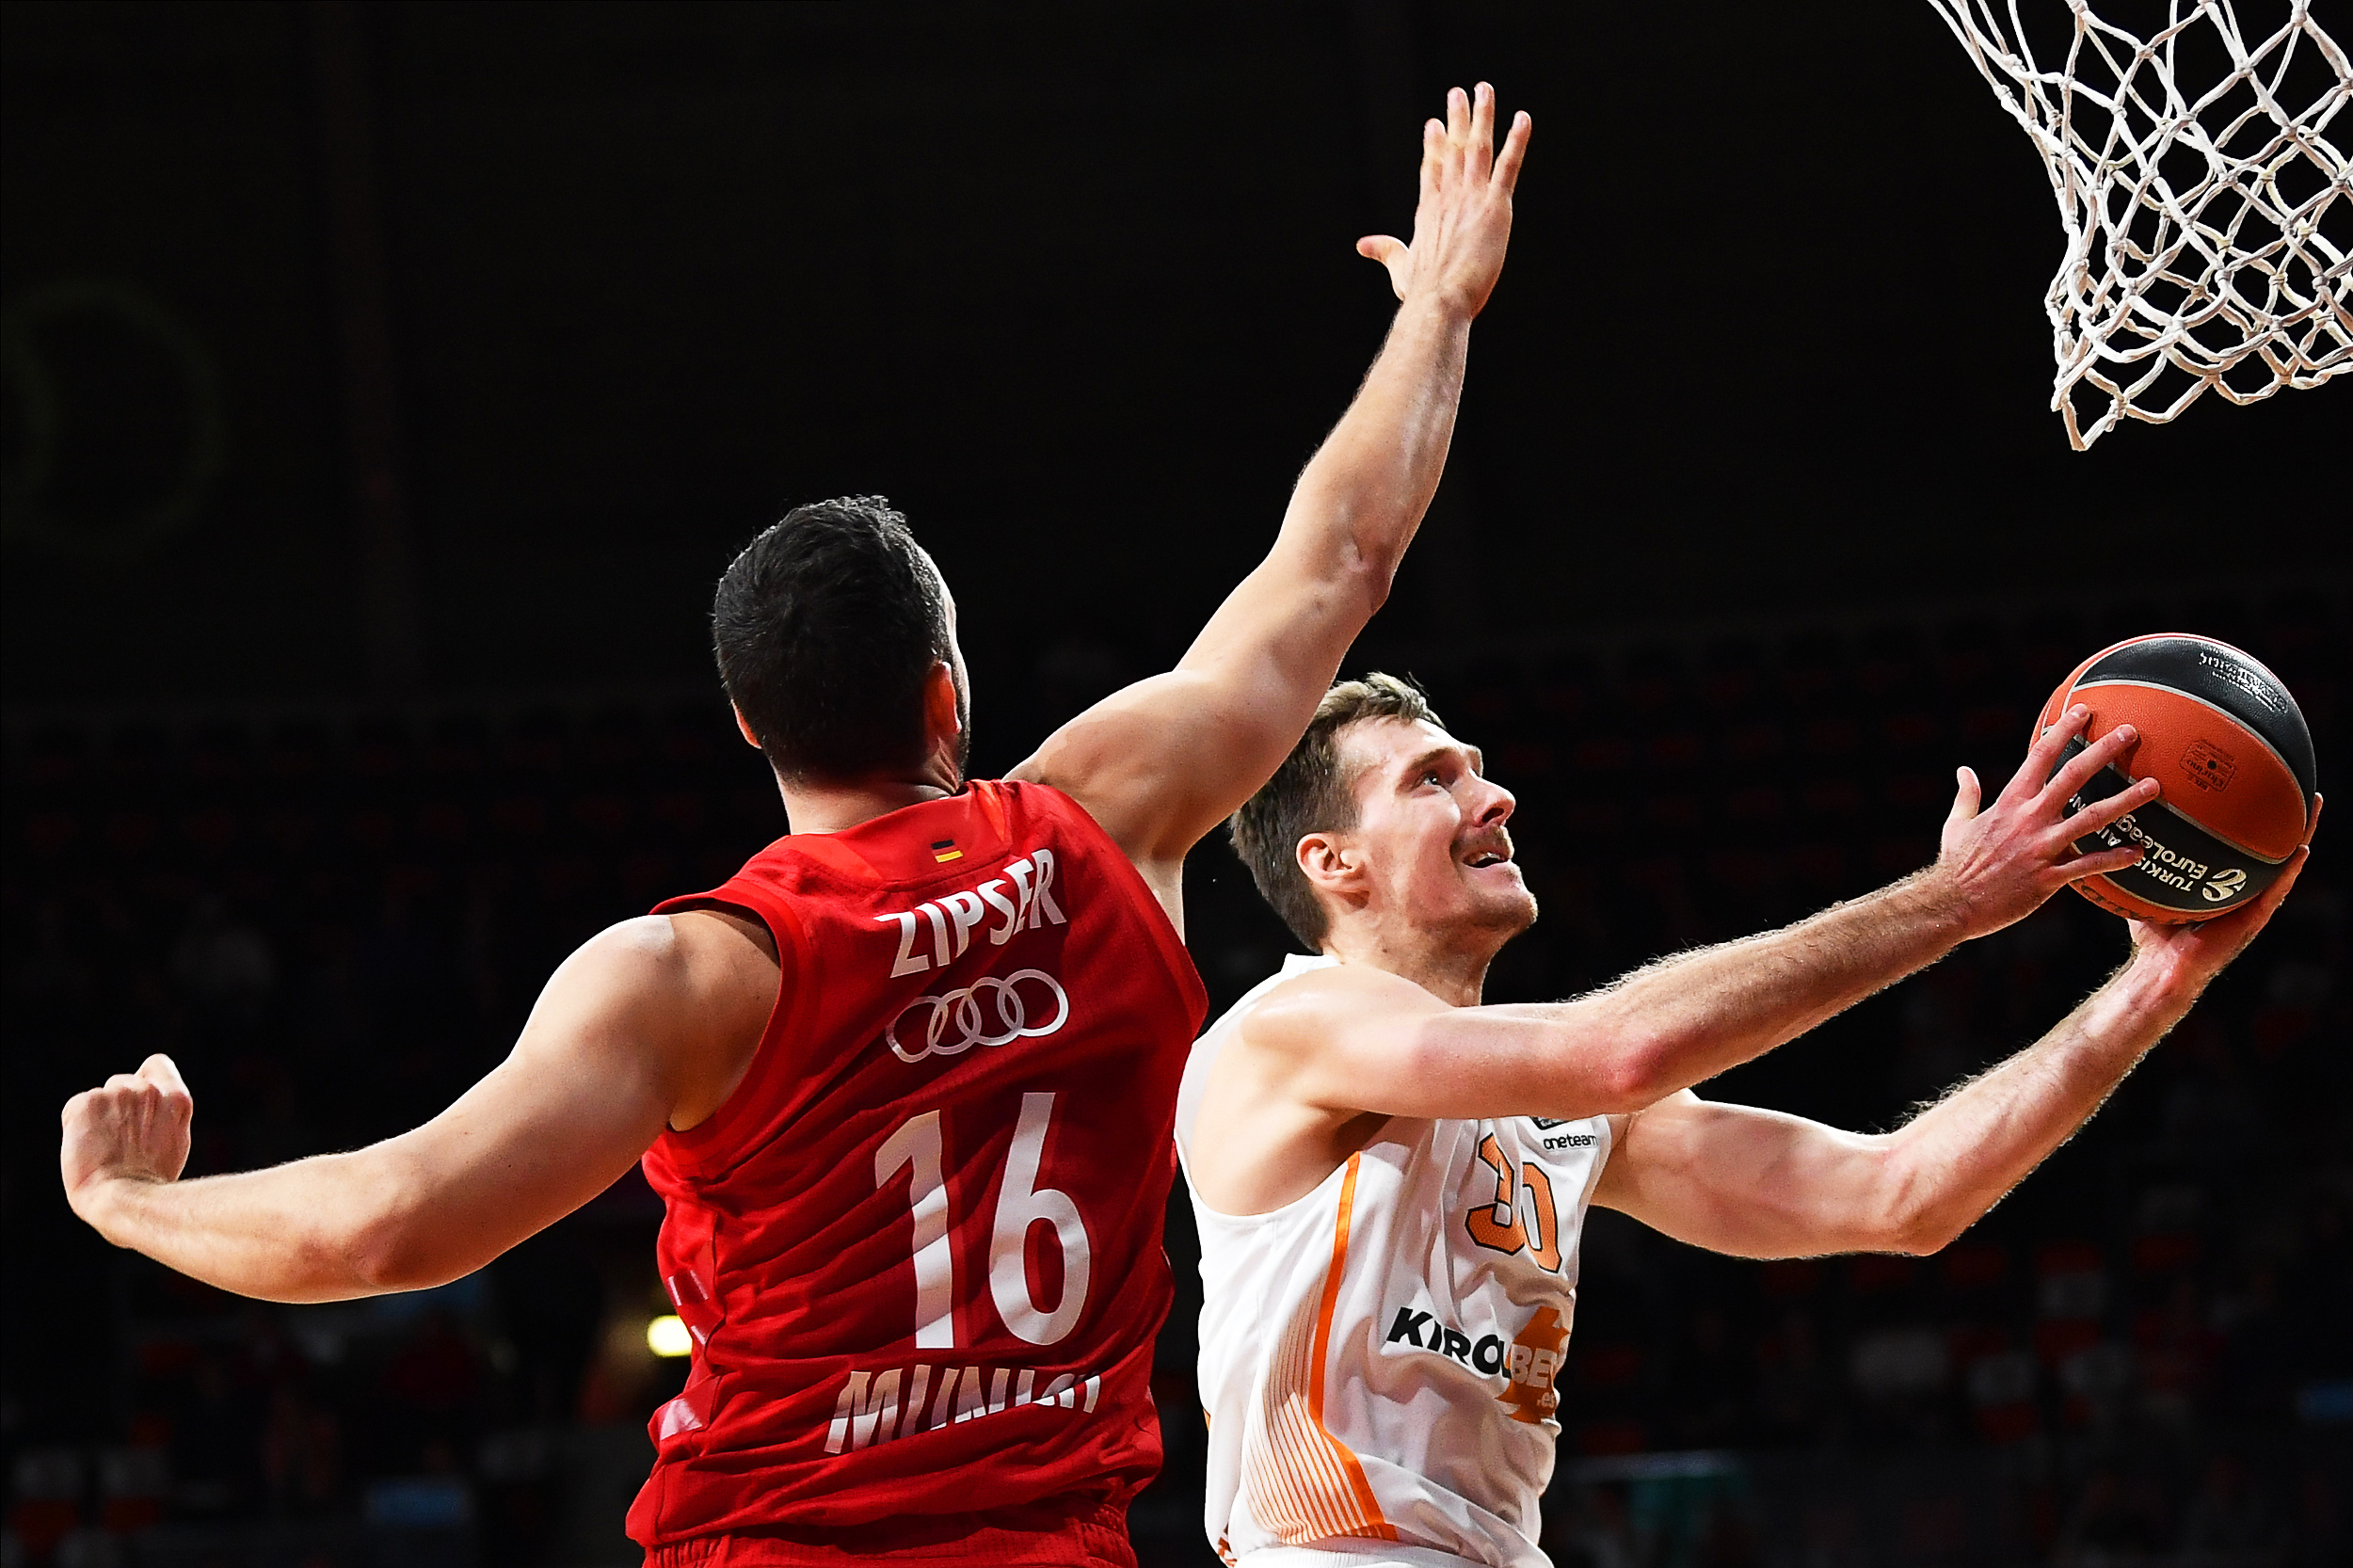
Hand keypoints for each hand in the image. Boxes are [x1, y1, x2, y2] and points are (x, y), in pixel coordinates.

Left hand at [61, 1053, 192, 1235]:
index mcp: (176, 1100)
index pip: (156, 1065)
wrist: (124, 1197)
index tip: (139, 1106)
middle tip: (120, 1143)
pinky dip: (76, 1127)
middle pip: (121, 1084)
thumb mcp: (173, 1141)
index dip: (145, 1081)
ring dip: (97, 1118)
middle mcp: (149, 1090)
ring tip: (104, 1150)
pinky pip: (75, 1109)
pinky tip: (88, 1149)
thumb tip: (150, 1106)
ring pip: (98, 1098)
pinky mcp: (87, 1102)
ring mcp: (117, 1094)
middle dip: (117, 1107)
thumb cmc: (149, 1181)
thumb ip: (164, 1115)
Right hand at [1358, 82, 1530, 317]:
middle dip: (1456, 119)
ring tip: (1484, 89)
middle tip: (1458, 93)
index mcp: (1428, 210)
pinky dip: (1516, 141)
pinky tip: (1523, 119)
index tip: (1434, 124)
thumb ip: (1386, 250)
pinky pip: (1507, 166)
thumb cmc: (1420, 292)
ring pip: (1477, 147)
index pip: (1432, 169)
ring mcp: (1470, 198)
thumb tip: (1363, 245)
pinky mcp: (1494, 207)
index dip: (1433, 145)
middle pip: (1452, 148)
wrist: (1438, 300)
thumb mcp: (1400, 267)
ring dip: (1482, 115)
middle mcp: (1448, 196)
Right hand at [1930, 704, 2156, 937]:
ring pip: (2091, 818)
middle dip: (2103, 750)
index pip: (2039, 755)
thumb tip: (1963, 771)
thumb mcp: (1956, 824)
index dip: (2062, 730)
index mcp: (2009, 802)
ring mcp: (2041, 848)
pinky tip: (2138, 852)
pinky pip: (2089, 865)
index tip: (2083, 711)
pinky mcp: (2049, 878)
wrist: (1952, 903)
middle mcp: (2028, 819)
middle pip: (2073, 776)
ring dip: (2125, 801)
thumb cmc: (1955, 864)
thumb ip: (1966, 795)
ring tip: (2153, 787)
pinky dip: (2116, 858)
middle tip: (2130, 732)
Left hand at [2127, 795, 2319, 995]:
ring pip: (2283, 865)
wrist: (2160, 970)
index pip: (2242, 845)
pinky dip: (2289, 872)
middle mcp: (2242, 891)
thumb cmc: (2152, 934)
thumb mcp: (2148, 887)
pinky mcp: (2252, 921)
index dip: (2254, 819)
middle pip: (2270, 849)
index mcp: (2222, 883)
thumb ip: (2138, 864)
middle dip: (2286, 818)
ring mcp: (2251, 904)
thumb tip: (2116, 831)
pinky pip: (2275, 891)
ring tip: (2314, 807)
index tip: (2262, 785)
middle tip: (2301, 785)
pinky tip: (2301, 850)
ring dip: (2301, 836)